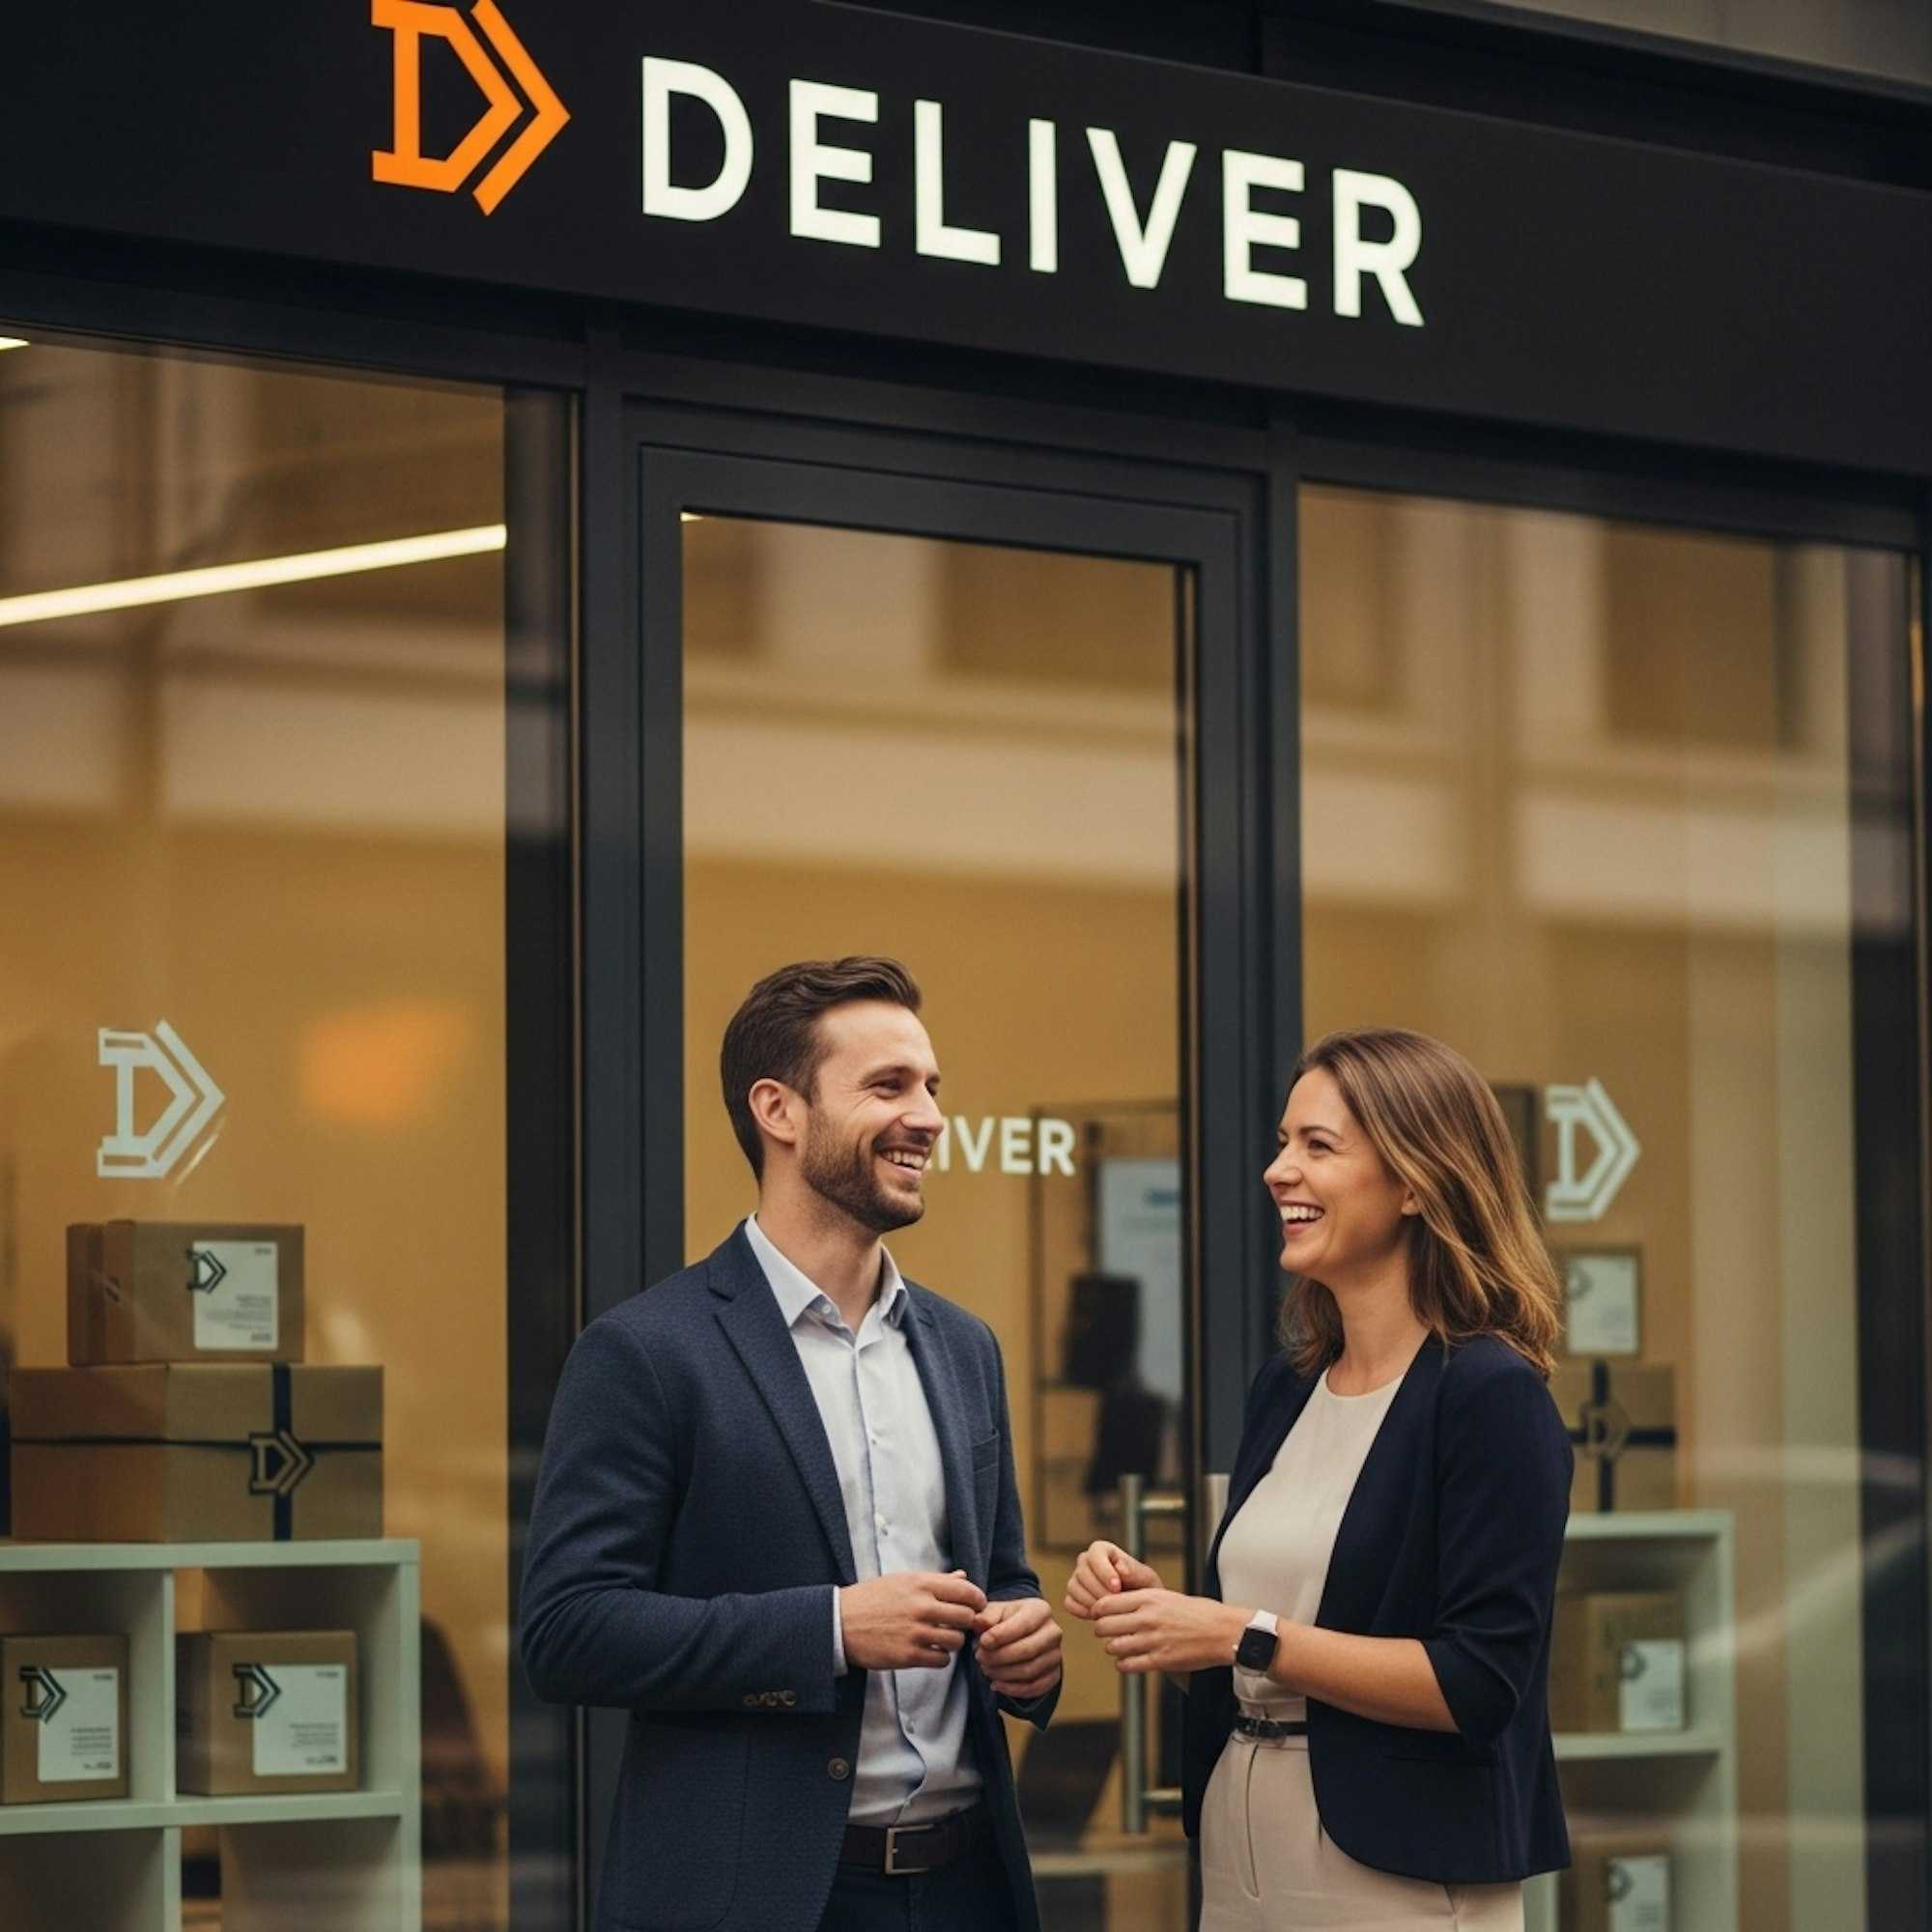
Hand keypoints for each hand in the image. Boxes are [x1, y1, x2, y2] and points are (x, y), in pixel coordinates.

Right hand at [840, 1571, 987, 1670]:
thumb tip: (963, 1576)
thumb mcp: (903, 1581)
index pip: (967, 1591)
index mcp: (921, 1584)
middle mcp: (922, 1606)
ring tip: (941, 1638)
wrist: (840, 1623)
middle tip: (956, 1624)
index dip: (977, 1600)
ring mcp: (916, 1632)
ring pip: (957, 1641)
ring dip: (953, 1641)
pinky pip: (942, 1660)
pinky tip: (930, 1650)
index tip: (975, 1606)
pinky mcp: (909, 1655)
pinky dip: (940, 1657)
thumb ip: (936, 1580)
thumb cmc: (872, 1598)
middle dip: (966, 1622)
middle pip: (967, 1617)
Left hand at [972, 1596, 1062, 1702]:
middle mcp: (1053, 1632)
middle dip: (999, 1657)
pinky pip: (1035, 1687)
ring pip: (1029, 1671)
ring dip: (1003, 1674)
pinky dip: (1013, 1689)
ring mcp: (1056, 1655)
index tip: (983, 1642)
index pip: (1023, 1625)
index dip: (1001, 1635)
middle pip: (1027, 1650)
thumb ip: (987, 1616)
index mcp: (1040, 1610)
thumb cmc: (1005, 1620)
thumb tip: (978, 1621)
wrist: (1020, 1634)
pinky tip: (996, 1684)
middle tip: (980, 1658)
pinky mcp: (1054, 1674)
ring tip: (986, 1669)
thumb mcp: (995, 1611)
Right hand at [1063, 1540, 1163, 1620]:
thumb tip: (1119, 1568)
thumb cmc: (1144, 1590)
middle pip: (1082, 1572)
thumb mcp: (1146, 1579)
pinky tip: (1097, 1616)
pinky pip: (1070, 1603)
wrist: (1139, 1608)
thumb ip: (1134, 1571)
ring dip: (1091, 1602)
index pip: (1095, 1553)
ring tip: (1109, 1612)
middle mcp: (1086, 1561)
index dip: (1104, 1570)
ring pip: (1074, 1587)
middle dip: (1099, 1591)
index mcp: (1103, 1550)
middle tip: (1115, 1604)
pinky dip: (1082, 1611)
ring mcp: (1077, 1579)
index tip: (1117, 1587)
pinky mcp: (1073, 1596)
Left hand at [1093, 1590, 1250, 1674]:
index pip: (1105, 1604)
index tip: (1100, 1616)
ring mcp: (1153, 1640)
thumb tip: (1113, 1604)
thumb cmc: (1195, 1612)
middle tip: (1106, 1633)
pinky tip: (1128, 1661)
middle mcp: (1147, 1618)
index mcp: (1147, 1598)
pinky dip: (1123, 1664)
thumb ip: (1140, 1600)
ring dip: (1113, 1648)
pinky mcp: (1161, 1660)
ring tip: (1120, 1647)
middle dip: (1101, 1631)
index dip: (1098, 1612)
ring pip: (1113, 1647)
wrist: (1222, 1631)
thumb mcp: (1165, 1596)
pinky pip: (1128, 1665)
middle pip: (1104, 1626)